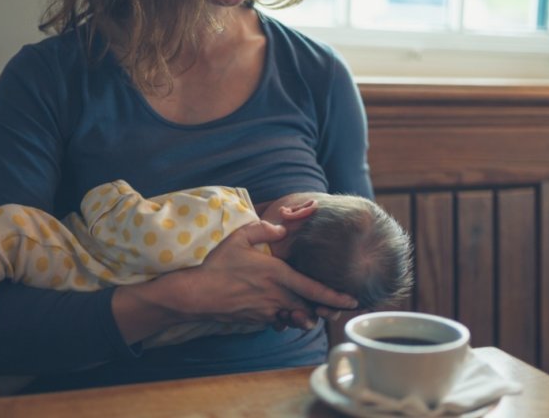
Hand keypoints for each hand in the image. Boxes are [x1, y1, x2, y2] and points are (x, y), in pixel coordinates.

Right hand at [176, 221, 357, 329]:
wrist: (196, 294)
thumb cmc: (217, 264)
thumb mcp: (239, 237)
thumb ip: (264, 229)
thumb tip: (282, 228)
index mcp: (277, 274)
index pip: (314, 288)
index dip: (335, 296)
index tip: (351, 300)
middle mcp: (276, 295)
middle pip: (310, 307)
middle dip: (323, 310)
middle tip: (333, 309)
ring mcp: (267, 311)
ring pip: (295, 317)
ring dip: (303, 315)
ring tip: (307, 312)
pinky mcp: (256, 320)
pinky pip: (278, 321)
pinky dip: (283, 318)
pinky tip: (280, 310)